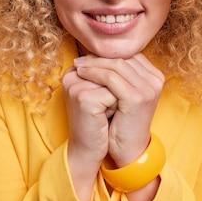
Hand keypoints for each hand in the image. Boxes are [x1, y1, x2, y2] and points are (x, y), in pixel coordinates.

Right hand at [62, 65, 117, 200]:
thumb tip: (130, 51)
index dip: (118, 79)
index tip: (110, 96)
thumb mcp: (103, 91)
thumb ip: (109, 70)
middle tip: (110, 106)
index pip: (108, 60)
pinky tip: (105, 118)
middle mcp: (71, 74)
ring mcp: (76, 85)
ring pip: (115, 81)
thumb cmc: (99, 120)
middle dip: (120, 88)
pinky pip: (114, 95)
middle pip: (112, 69)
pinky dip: (116, 107)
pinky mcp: (83, 98)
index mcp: (74, 70)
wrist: (89, 149)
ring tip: (107, 111)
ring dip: (119, 97)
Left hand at [73, 53, 164, 166]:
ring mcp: (148, 88)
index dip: (107, 54)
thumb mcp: (124, 93)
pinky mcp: (137, 98)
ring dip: (93, 64)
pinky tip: (81, 75)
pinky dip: (94, 74)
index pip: (129, 55)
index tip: (88, 56)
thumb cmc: (123, 121)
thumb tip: (97, 52)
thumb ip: (120, 74)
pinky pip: (111, 78)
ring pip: (116, 65)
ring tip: (77, 67)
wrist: (129, 149)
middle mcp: (156, 80)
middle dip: (98, 57)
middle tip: (79, 60)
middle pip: (123, 58)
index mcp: (154, 76)